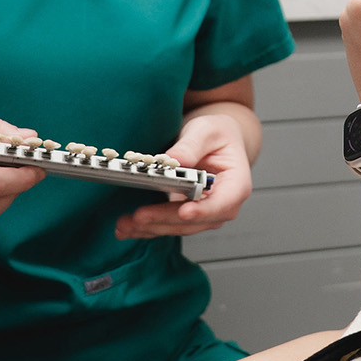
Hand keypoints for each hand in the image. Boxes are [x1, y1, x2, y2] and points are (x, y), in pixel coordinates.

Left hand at [115, 105, 254, 239]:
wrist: (216, 142)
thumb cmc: (217, 135)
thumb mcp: (207, 131)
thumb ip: (192, 145)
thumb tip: (175, 161)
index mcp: (236, 185)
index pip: (223, 203)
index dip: (203, 210)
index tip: (183, 211)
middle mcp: (223, 205)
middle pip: (195, 220)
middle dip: (165, 220)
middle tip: (139, 216)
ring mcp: (205, 214)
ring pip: (178, 227)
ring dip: (151, 227)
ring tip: (125, 224)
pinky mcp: (186, 216)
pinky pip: (167, 226)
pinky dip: (147, 228)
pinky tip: (127, 228)